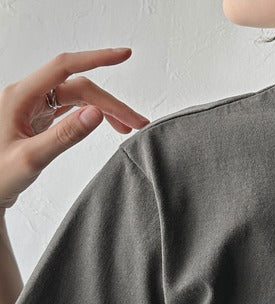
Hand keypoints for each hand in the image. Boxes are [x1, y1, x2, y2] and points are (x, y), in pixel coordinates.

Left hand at [0, 47, 149, 208]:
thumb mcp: (32, 158)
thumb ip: (65, 135)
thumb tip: (97, 113)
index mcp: (20, 97)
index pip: (64, 67)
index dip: (97, 59)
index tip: (123, 56)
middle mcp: (27, 96)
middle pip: (78, 88)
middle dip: (110, 102)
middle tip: (136, 123)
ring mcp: (32, 107)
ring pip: (76, 98)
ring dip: (104, 109)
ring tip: (126, 128)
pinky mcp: (37, 119)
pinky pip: (68, 109)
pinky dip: (90, 115)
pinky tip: (103, 124)